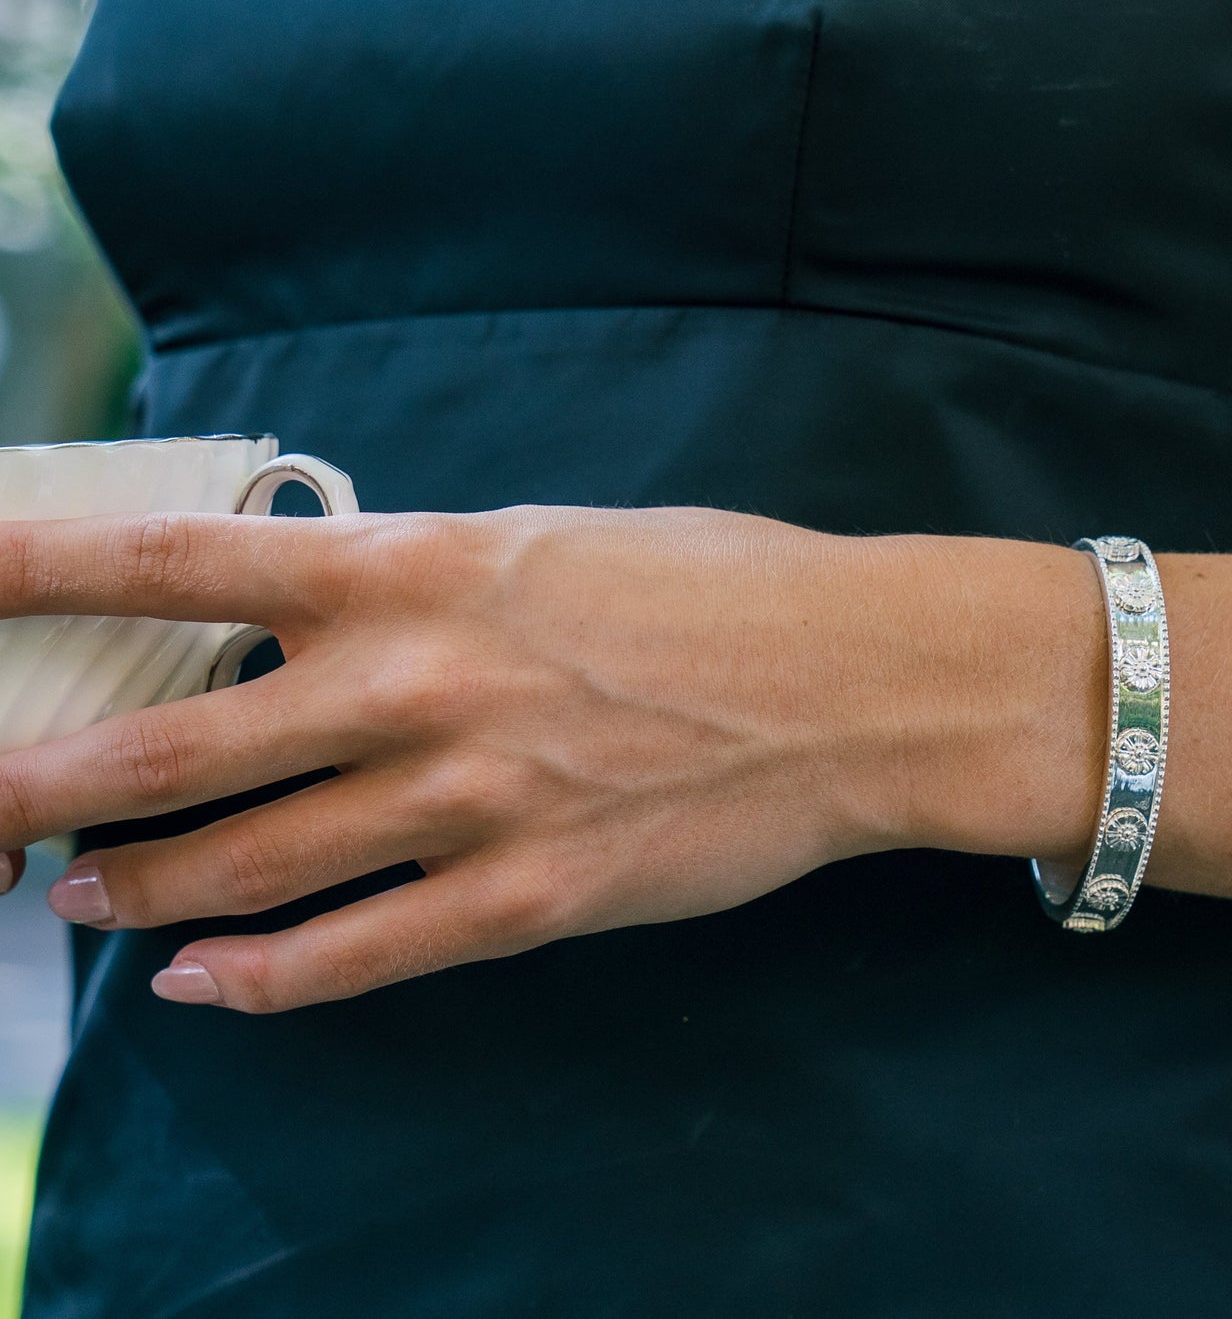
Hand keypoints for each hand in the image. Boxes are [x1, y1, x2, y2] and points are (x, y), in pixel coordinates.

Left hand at [0, 505, 927, 1011]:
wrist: (851, 681)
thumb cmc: (713, 585)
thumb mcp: (548, 543)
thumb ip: (424, 580)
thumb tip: (327, 608)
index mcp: (419, 568)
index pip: (183, 559)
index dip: (40, 569)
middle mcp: (415, 684)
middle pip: (173, 748)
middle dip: (39, 786)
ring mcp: (465, 802)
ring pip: (247, 866)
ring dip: (143, 889)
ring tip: (85, 900)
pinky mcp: (526, 899)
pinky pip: (358, 957)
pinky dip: (263, 982)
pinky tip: (207, 988)